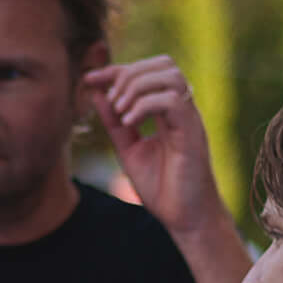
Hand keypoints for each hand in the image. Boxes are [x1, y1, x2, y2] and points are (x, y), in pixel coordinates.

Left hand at [81, 58, 225, 241]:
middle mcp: (182, 110)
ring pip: (170, 75)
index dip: (116, 69)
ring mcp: (189, 118)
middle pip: (163, 64)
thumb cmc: (162, 188)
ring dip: (138, 87)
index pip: (146, 72)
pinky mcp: (193, 132)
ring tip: (121, 113)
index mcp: (168, 111)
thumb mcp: (128, 150)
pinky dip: (144, 105)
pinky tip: (130, 123)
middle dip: (129, 74)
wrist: (185, 219)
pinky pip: (172, 100)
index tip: (88, 79)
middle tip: (112, 103)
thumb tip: (97, 93)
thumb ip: (114, 122)